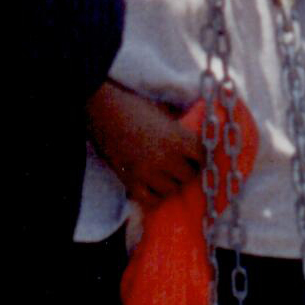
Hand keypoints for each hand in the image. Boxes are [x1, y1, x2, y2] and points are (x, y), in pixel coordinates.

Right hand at [85, 81, 205, 205]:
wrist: (102, 108)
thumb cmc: (134, 104)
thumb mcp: (163, 110)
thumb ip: (179, 126)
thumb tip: (193, 134)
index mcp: (176, 138)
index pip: (202, 156)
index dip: (202, 156)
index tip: (199, 156)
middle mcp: (165, 158)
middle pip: (188, 176)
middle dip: (188, 171)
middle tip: (183, 166)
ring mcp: (147, 171)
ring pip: (171, 189)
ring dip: (171, 183)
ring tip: (167, 175)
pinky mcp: (130, 180)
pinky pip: (150, 199)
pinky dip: (155, 196)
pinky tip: (154, 187)